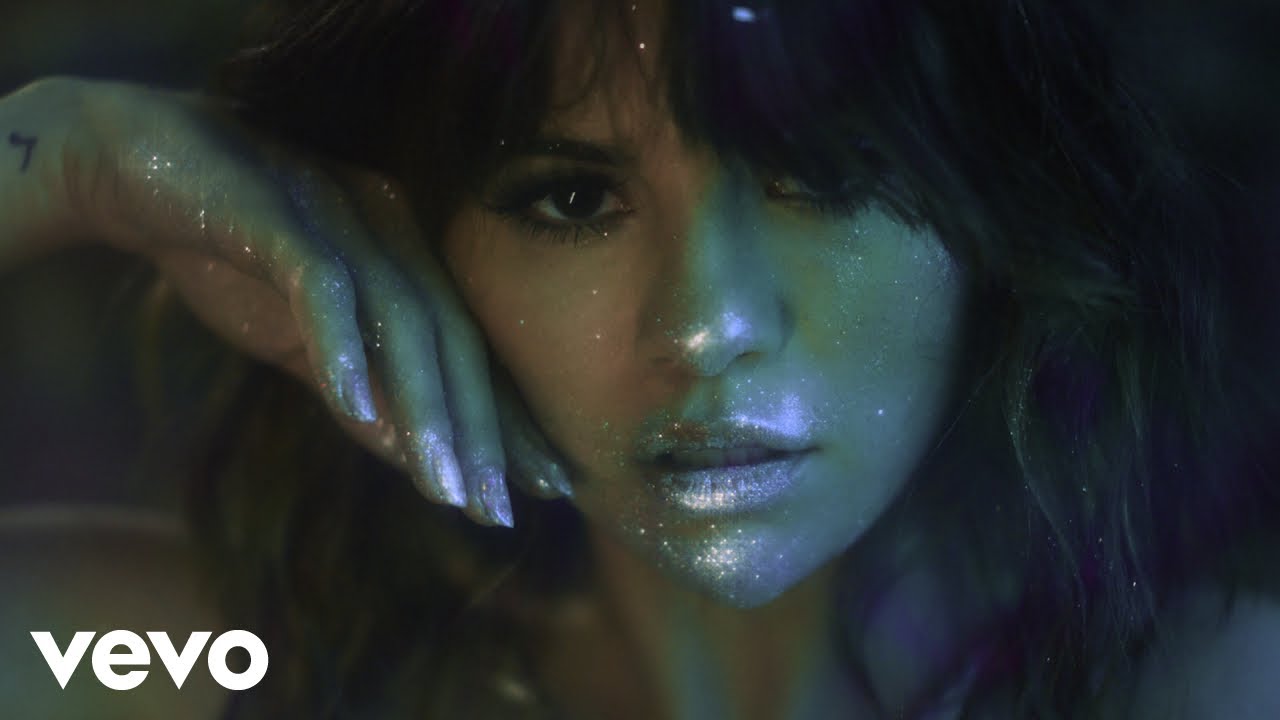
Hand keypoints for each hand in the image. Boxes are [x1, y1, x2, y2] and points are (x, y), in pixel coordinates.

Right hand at [48, 78, 570, 524]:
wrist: (136, 169)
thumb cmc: (233, 259)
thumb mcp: (305, 344)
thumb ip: (360, 395)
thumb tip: (414, 464)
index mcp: (409, 258)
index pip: (469, 351)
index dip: (508, 420)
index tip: (548, 487)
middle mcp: (393, 230)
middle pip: (452, 339)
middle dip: (480, 430)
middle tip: (499, 511)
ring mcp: (340, 215)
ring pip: (401, 317)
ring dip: (424, 406)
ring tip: (444, 486)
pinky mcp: (278, 211)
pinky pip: (320, 282)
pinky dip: (339, 344)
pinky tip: (352, 409)